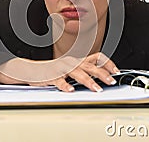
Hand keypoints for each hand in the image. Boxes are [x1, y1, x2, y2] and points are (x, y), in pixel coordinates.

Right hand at [0, 52, 119, 91]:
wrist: (31, 70)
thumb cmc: (53, 71)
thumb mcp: (70, 69)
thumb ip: (83, 70)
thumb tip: (100, 75)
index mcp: (77, 60)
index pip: (96, 57)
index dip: (108, 63)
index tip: (117, 71)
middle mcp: (72, 63)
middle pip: (90, 66)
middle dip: (103, 74)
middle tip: (111, 82)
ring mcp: (62, 69)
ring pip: (78, 74)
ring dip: (88, 82)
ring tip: (97, 90)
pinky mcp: (52, 76)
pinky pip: (59, 81)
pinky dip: (65, 86)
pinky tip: (70, 91)